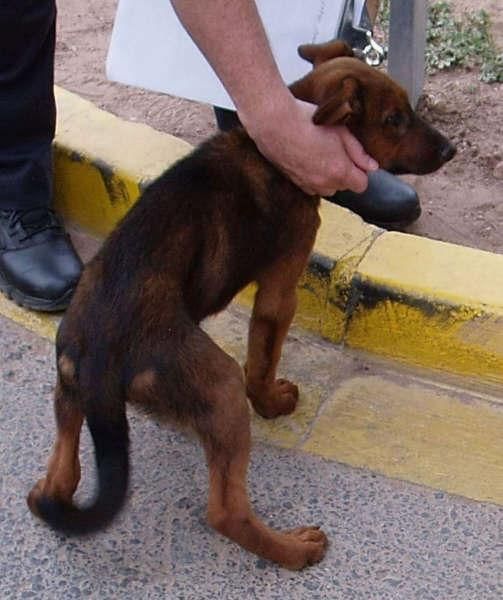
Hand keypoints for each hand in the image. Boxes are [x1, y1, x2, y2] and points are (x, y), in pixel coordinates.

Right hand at [239, 96, 377, 196]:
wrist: (274, 123)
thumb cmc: (307, 122)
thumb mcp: (341, 132)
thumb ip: (359, 152)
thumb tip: (372, 166)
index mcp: (340, 171)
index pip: (362, 185)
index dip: (361, 172)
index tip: (356, 160)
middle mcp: (324, 183)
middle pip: (344, 187)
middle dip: (344, 173)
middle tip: (337, 151)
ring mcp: (308, 185)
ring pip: (327, 188)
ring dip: (329, 177)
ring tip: (321, 154)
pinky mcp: (295, 183)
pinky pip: (311, 186)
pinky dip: (314, 177)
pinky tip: (309, 159)